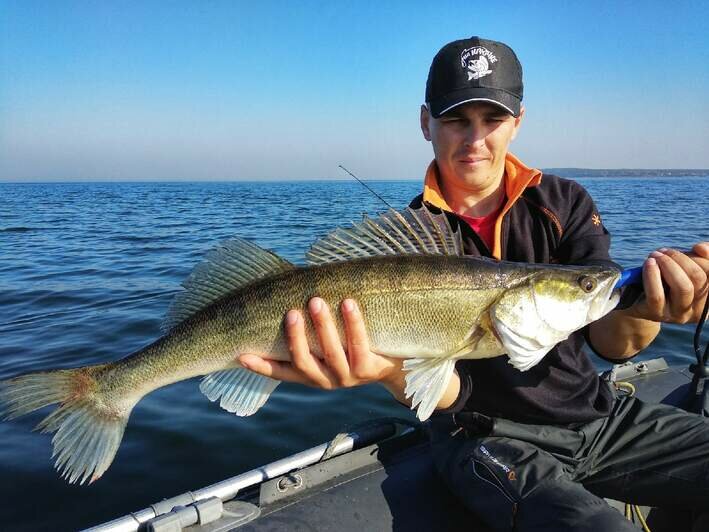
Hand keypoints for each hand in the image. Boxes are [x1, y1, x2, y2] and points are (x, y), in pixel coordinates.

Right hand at [238, 298, 403, 390]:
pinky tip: (349, 303)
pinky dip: (354, 323)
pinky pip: (360, 345)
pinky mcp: (369, 369)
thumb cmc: (355, 345)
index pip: (281, 372)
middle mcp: (326, 379)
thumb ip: (309, 329)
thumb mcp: (330, 341)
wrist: (397, 364)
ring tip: (317, 301)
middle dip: (295, 337)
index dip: (261, 367)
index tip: (242, 354)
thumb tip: (284, 288)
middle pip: (304, 361)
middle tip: (290, 311)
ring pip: (331, 352)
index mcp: (311, 375)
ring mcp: (348, 376)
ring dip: (323, 325)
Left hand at [631, 242, 708, 323]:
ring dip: (668, 264)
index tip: (695, 247)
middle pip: (699, 278)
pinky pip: (657, 295)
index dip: (706, 258)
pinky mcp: (656, 314)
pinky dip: (652, 275)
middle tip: (664, 251)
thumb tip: (701, 248)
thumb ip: (697, 257)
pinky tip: (649, 263)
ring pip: (682, 287)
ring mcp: (677, 314)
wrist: (637, 300)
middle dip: (681, 259)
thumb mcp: (682, 267)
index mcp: (708, 298)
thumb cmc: (664, 279)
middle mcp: (697, 310)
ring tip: (655, 255)